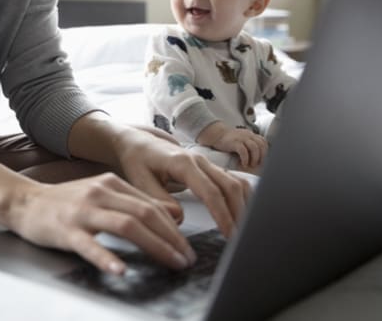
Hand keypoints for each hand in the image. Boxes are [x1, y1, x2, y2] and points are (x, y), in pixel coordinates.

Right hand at [8, 172, 197, 274]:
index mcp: (111, 183)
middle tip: (186, 259)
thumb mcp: (101, 194)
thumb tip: (169, 216)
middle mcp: (100, 192)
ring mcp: (83, 211)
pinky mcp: (66, 229)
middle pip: (144, 214)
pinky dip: (107, 257)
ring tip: (170, 263)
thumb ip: (131, 202)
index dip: (174, 228)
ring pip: (126, 225)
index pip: (151, 205)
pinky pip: (90, 245)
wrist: (25, 201)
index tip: (187, 248)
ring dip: (154, 246)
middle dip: (171, 239)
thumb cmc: (65, 202)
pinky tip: (120, 270)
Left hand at [68, 114, 251, 241]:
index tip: (229, 235)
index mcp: (182, 163)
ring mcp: (206, 162)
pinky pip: (233, 180)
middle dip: (239, 214)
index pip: (210, 191)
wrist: (136, 142)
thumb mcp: (140, 181)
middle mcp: (199, 160)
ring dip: (244, 205)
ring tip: (245, 230)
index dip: (222, 215)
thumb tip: (178, 218)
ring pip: (236, 182)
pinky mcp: (208, 167)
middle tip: (241, 239)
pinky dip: (243, 197)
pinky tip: (244, 214)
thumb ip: (158, 200)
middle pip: (230, 187)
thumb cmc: (137, 160)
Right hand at [198, 122, 267, 169]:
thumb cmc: (229, 141)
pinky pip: (243, 151)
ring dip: (254, 158)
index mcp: (251, 135)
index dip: (265, 153)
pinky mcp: (234, 142)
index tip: (262, 161)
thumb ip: (250, 146)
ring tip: (250, 165)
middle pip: (261, 145)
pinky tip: (243, 164)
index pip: (264, 142)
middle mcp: (248, 135)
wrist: (215, 134)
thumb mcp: (242, 140)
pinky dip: (245, 159)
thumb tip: (259, 160)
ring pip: (254, 147)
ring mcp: (241, 138)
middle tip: (257, 165)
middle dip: (261, 157)